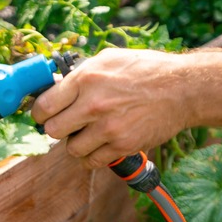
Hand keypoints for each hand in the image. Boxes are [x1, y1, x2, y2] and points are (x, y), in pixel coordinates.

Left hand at [31, 48, 190, 168]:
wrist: (182, 89)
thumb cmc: (144, 70)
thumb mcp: (107, 59)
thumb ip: (79, 74)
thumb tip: (54, 85)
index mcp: (86, 79)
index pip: (43, 106)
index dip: (39, 113)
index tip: (43, 114)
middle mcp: (93, 104)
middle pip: (52, 130)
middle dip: (56, 128)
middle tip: (66, 124)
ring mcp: (108, 128)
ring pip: (70, 149)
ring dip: (75, 143)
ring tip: (87, 133)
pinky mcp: (122, 146)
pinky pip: (92, 161)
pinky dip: (92, 156)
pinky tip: (99, 144)